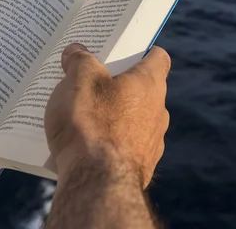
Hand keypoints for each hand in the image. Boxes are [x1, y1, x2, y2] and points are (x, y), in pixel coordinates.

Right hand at [45, 43, 170, 188]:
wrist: (97, 184)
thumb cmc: (91, 122)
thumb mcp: (79, 80)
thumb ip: (79, 61)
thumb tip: (76, 51)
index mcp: (150, 84)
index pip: (159, 58)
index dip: (143, 51)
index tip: (124, 50)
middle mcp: (158, 112)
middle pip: (143, 89)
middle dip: (120, 84)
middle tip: (92, 81)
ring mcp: (151, 142)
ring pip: (134, 120)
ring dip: (114, 115)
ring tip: (83, 115)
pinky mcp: (140, 167)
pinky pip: (125, 147)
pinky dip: (110, 142)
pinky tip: (86, 145)